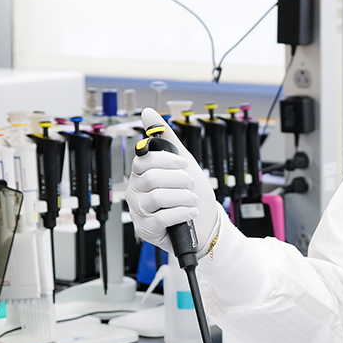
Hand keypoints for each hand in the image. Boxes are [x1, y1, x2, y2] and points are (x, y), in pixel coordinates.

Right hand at [126, 108, 219, 252]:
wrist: (206, 224)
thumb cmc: (192, 193)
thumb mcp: (183, 162)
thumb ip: (166, 138)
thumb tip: (148, 112)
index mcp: (141, 173)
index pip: (144, 160)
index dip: (167, 160)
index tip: (183, 164)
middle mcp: (135, 191)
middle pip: (151, 177)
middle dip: (179, 180)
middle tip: (190, 186)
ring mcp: (139, 211)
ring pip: (157, 197)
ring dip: (183, 198)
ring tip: (192, 200)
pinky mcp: (145, 229)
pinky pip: (162, 217)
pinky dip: (182, 213)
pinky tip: (190, 212)